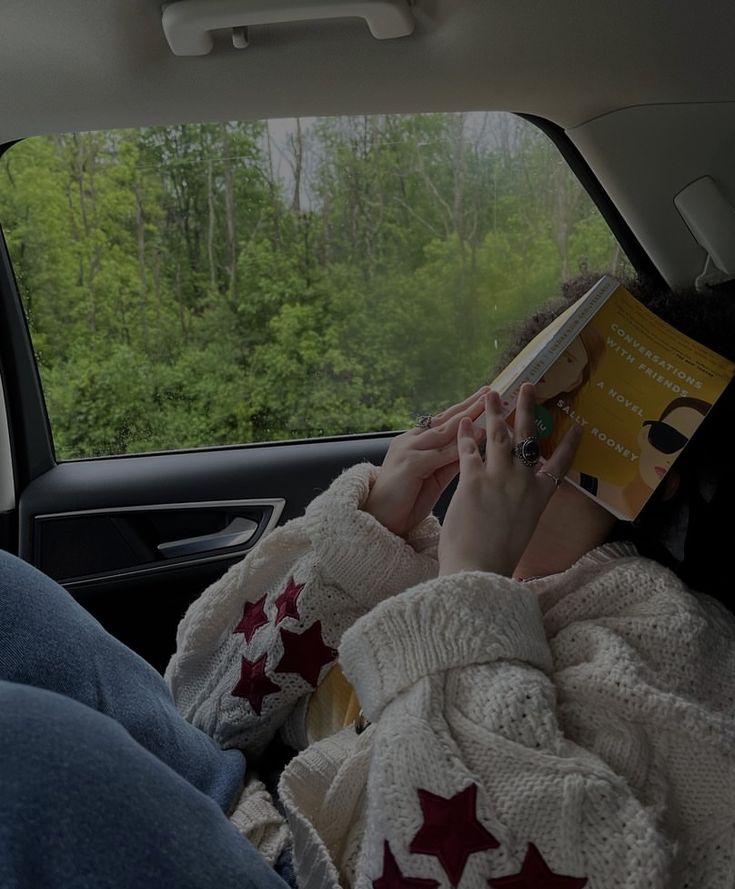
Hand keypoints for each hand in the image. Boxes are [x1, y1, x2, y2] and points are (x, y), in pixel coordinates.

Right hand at [363, 387, 488, 537]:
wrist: (379, 519)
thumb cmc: (405, 501)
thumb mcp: (433, 477)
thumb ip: (449, 461)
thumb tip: (473, 447)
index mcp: (414, 442)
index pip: (443, 421)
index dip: (463, 409)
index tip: (483, 398)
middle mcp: (409, 441)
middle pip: (444, 420)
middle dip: (468, 406)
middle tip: (489, 391)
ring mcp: (408, 450)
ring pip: (443, 432)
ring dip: (467, 418)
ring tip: (487, 407)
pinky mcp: (410, 464)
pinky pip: (440, 454)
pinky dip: (460, 445)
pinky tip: (477, 438)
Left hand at [438, 384, 581, 576]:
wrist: (479, 571)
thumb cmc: (498, 558)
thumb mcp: (522, 530)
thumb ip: (523, 509)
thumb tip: (519, 504)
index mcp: (540, 498)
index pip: (560, 464)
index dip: (569, 444)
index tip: (577, 426)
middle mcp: (524, 483)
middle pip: (528, 438)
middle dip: (527, 409)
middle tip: (527, 386)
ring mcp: (500, 479)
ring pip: (498, 436)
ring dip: (494, 412)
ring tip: (491, 393)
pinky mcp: (473, 480)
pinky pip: (469, 449)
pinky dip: (465, 434)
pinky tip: (462, 422)